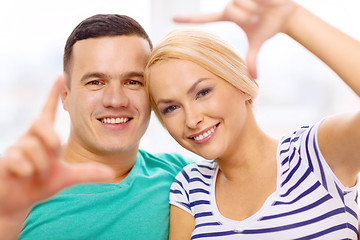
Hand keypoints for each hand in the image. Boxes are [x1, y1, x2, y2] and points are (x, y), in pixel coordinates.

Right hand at [0, 75, 113, 219]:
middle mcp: (30, 138)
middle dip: (50, 138)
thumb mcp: (67, 177)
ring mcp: (16, 147)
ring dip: (41, 165)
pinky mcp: (5, 160)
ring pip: (31, 146)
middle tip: (55, 153)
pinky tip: (26, 176)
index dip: (54, 94)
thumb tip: (111, 173)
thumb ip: (87, 173)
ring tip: (39, 174)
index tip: (61, 75)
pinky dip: (27, 172)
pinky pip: (19, 160)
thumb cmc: (41, 183)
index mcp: (45, 138)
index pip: (49, 111)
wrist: (18, 201)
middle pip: (39, 122)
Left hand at [173, 0, 296, 77]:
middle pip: (230, 9)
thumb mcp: (257, 43)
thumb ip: (251, 59)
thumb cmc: (269, 27)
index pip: (205, 19)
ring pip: (238, 2)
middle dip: (245, 16)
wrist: (285, 14)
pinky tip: (264, 2)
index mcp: (228, 17)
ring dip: (252, 9)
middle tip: (256, 18)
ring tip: (260, 9)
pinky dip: (258, 1)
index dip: (189, 19)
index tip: (172, 19)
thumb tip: (253, 79)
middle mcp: (230, 5)